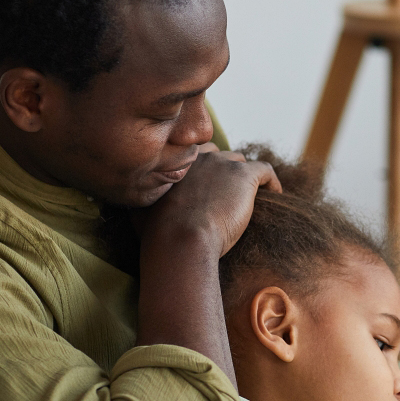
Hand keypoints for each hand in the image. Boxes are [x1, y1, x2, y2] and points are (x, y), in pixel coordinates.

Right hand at [132, 144, 279, 384]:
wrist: (179, 243)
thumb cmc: (157, 239)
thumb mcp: (139, 219)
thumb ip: (139, 211)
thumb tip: (124, 222)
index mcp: (169, 166)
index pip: (189, 158)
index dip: (200, 172)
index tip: (205, 189)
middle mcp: (195, 159)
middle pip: (214, 157)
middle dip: (222, 172)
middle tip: (229, 194)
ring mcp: (221, 165)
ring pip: (238, 163)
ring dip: (245, 178)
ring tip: (252, 197)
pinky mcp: (244, 177)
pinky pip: (264, 171)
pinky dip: (270, 181)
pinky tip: (275, 194)